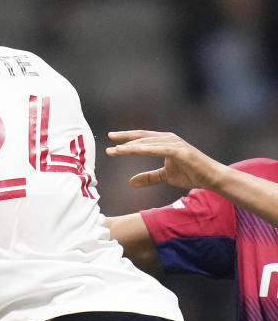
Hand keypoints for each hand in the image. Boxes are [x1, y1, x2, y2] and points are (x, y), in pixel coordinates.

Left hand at [106, 130, 225, 191]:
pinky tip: (137, 151)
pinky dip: (149, 149)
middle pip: (142, 138)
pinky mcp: (182, 152)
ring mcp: (176, 144)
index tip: (110, 140)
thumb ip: (148, 177)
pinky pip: (162, 149)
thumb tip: (130, 182)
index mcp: (164, 142)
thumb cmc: (190, 174)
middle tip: (109, 143)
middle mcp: (169, 139)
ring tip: (117, 150)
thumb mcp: (165, 176)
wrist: (211, 178)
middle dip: (125, 140)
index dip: (126, 138)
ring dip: (133, 146)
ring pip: (150, 143)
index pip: (141, 138)